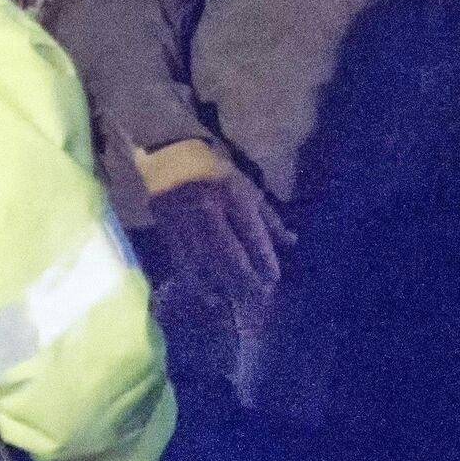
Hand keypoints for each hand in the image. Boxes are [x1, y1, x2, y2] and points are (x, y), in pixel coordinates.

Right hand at [150, 170, 293, 313]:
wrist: (172, 160)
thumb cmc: (218, 176)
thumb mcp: (248, 189)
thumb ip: (269, 219)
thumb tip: (291, 242)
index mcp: (233, 197)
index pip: (252, 235)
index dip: (264, 260)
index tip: (273, 279)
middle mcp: (209, 211)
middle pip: (229, 253)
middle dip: (246, 279)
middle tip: (259, 296)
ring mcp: (185, 222)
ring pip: (206, 262)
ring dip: (223, 285)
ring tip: (238, 300)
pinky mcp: (168, 232)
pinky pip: (184, 263)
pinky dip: (198, 283)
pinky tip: (210, 296)